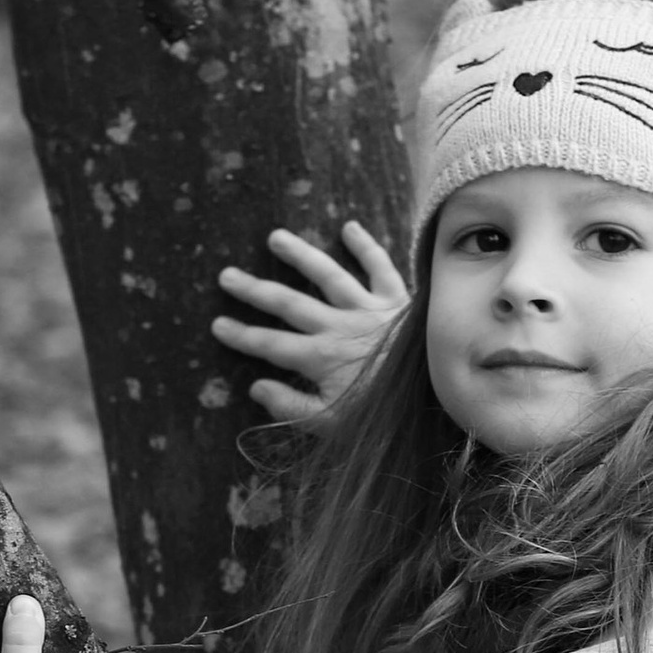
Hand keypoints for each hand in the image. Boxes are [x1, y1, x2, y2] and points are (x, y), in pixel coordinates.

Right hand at [212, 219, 410, 424]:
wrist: (435, 399)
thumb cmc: (384, 418)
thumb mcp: (332, 425)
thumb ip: (292, 407)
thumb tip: (256, 387)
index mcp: (320, 358)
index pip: (271, 345)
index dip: (242, 336)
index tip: (217, 325)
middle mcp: (338, 326)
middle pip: (288, 304)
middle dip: (254, 291)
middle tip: (227, 275)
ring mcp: (368, 309)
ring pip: (327, 275)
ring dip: (300, 255)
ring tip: (275, 236)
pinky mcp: (397, 301)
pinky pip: (381, 267)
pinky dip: (366, 246)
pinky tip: (349, 227)